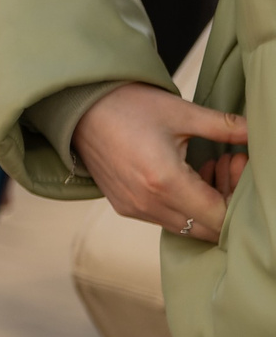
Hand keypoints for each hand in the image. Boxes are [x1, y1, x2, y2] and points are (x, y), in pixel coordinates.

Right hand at [74, 82, 249, 242]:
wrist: (80, 109)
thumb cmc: (130, 106)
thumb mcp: (183, 112)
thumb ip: (225, 126)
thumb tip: (259, 131)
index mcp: (165, 181)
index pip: (219, 216)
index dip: (240, 200)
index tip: (241, 168)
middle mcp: (148, 203)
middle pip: (206, 229)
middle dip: (226, 205)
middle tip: (229, 166)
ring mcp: (134, 208)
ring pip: (188, 228)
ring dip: (206, 207)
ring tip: (210, 167)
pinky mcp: (125, 207)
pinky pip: (167, 220)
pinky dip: (185, 206)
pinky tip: (187, 176)